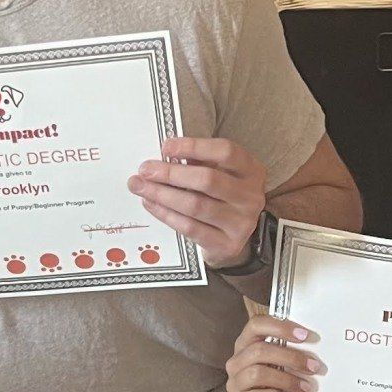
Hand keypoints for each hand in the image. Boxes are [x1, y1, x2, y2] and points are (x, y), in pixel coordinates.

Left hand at [128, 136, 265, 268]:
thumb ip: (199, 162)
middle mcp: (251, 197)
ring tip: (140, 186)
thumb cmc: (221, 197)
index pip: (225, 152)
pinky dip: (166, 214)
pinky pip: (189, 228)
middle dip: (171, 173)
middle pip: (208, 180)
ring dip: (162, 194)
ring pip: (195, 205)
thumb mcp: (220, 173)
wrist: (234, 238)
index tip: (166, 146)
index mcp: (251, 171)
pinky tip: (150, 204)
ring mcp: (240, 223)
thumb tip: (165, 155)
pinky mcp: (226, 245)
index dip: (194, 146)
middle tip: (145, 170)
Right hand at [225, 313, 322, 391]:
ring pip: (258, 374)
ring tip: (305, 387)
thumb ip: (286, 352)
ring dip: (287, 380)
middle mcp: (237, 361)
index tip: (304, 335)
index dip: (280, 327)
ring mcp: (234, 382)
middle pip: (260, 350)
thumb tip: (315, 350)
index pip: (256, 325)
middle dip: (291, 358)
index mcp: (245, 344)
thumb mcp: (274, 363)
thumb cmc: (268, 383)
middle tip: (314, 366)